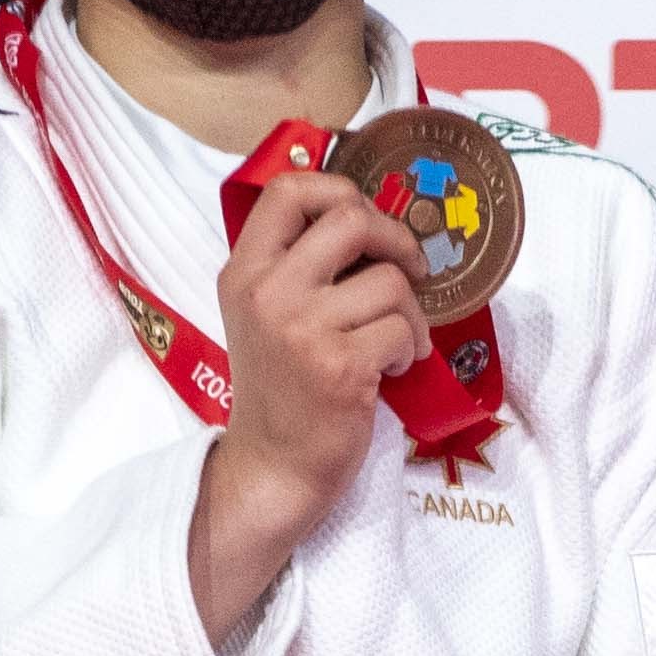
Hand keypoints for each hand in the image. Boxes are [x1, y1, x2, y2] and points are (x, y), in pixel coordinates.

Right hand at [187, 168, 425, 644]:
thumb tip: (370, 220)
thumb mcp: (264, 313)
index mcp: (245, 270)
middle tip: (409, 270)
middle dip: (397, 240)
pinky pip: (403, 330)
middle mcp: (267, 291)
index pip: (289, 189)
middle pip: (352, 219)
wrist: (273, 466)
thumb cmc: (281, 388)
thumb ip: (297, 265)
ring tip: (395, 342)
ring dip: (410, 314)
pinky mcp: (340, 366)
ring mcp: (302, 328)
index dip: (340, 188)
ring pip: (391, 282)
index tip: (367, 218)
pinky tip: (391, 371)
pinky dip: (411, 350)